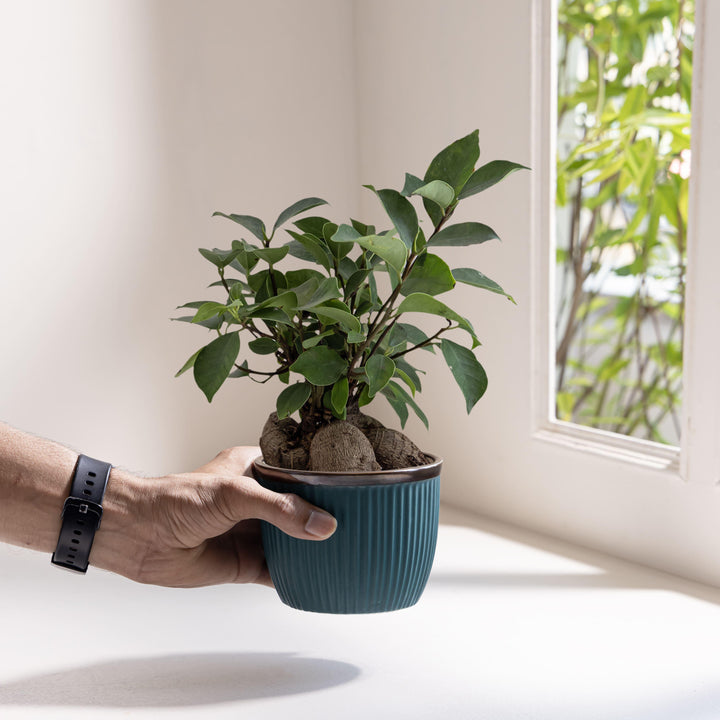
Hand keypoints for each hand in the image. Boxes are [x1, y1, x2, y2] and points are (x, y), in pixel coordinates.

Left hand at [112, 447, 336, 587]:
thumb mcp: (234, 493)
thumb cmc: (176, 499)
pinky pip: (278, 571)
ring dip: (313, 547)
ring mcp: (251, 531)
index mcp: (254, 468)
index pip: (298, 471)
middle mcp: (256, 499)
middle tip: (358, 521)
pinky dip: (297, 575)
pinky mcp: (243, 562)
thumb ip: (280, 508)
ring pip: (293, 540)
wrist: (139, 536)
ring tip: (348, 549)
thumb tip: (322, 525)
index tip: (353, 485)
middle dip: (324, 516)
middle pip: (300, 508)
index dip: (323, 479)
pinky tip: (318, 576)